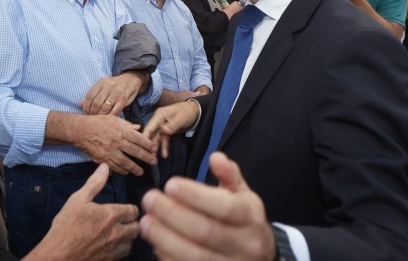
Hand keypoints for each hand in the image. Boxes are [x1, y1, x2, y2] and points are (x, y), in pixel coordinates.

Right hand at [25, 164, 138, 260]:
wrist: (59, 254)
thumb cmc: (66, 226)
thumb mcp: (78, 200)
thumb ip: (94, 183)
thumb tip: (105, 167)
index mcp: (112, 215)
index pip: (133, 211)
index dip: (130, 210)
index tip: (123, 211)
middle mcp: (118, 233)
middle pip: (137, 227)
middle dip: (132, 223)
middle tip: (123, 222)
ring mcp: (115, 249)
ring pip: (131, 243)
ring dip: (128, 238)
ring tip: (118, 234)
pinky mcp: (110, 260)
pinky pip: (123, 255)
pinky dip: (120, 250)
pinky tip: (111, 246)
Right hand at [77, 115, 156, 175]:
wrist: (80, 130)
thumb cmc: (97, 122)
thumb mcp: (113, 119)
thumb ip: (127, 124)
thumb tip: (139, 128)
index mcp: (120, 130)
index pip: (138, 139)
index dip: (148, 144)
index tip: (154, 149)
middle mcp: (116, 141)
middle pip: (135, 152)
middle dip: (146, 158)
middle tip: (153, 162)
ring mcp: (109, 152)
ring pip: (126, 162)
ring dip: (135, 168)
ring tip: (141, 172)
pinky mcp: (102, 159)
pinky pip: (114, 167)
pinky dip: (122, 170)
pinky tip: (127, 172)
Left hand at [80, 71, 145, 115]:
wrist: (131, 80)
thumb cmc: (114, 85)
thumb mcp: (102, 86)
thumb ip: (92, 95)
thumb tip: (80, 105)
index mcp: (101, 82)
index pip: (90, 96)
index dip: (86, 107)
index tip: (85, 113)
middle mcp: (108, 87)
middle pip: (96, 103)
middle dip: (92, 113)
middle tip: (91, 118)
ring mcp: (116, 93)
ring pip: (104, 108)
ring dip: (100, 116)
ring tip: (98, 120)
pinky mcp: (123, 100)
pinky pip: (114, 111)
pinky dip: (109, 117)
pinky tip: (107, 120)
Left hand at [140, 153, 275, 260]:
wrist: (262, 257)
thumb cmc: (244, 220)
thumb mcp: (243, 195)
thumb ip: (229, 175)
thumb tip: (216, 157)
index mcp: (251, 218)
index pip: (224, 207)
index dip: (195, 196)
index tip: (170, 184)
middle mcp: (245, 244)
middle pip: (206, 232)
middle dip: (173, 215)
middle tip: (149, 199)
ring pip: (195, 256)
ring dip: (165, 239)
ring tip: (146, 222)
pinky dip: (169, 258)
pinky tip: (155, 244)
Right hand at [142, 100, 200, 158]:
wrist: (195, 112)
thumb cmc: (187, 112)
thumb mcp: (180, 118)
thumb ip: (172, 126)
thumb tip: (163, 131)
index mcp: (159, 116)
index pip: (149, 127)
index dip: (145, 137)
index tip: (141, 147)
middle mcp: (158, 121)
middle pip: (151, 134)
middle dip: (149, 145)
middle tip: (148, 157)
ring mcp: (162, 127)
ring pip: (156, 139)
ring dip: (155, 148)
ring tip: (154, 159)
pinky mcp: (167, 132)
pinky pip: (164, 140)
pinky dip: (164, 147)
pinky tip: (164, 155)